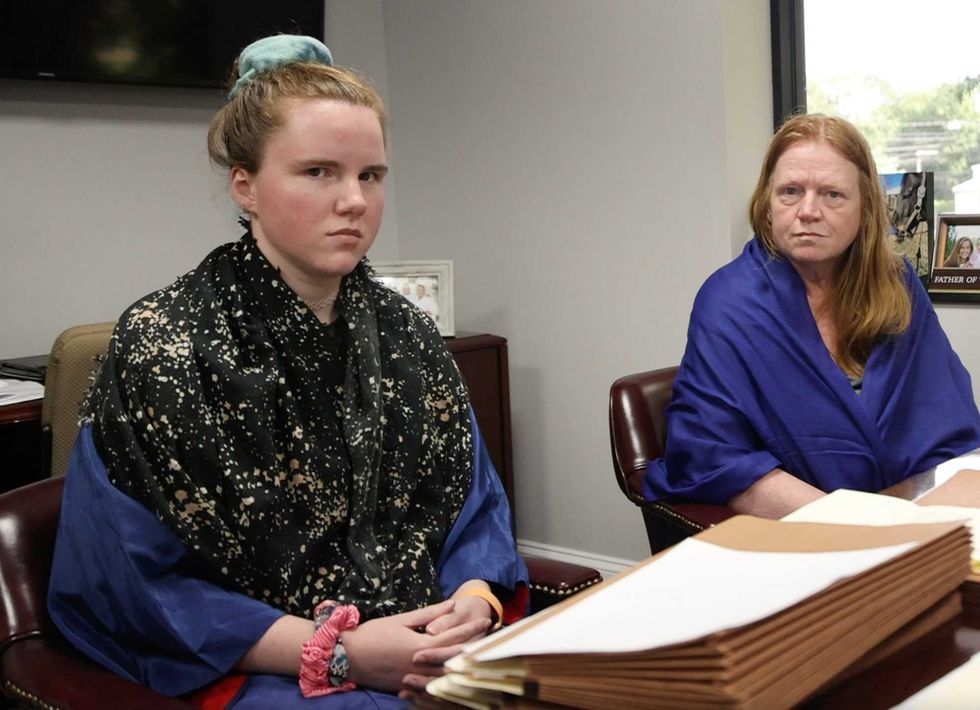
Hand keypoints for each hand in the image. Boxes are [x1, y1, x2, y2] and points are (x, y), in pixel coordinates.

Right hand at [342, 599, 490, 693]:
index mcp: (421, 646)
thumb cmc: (373, 634)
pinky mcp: (406, 687)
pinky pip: (432, 685)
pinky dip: (445, 679)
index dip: (471, 628)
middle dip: (473, 648)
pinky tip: (454, 674)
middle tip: (489, 640)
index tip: (486, 620)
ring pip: (446, 674)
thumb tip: (451, 604)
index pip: (454, 637)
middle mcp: (421, 665)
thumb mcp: (401, 620)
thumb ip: (428, 614)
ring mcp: (414, 679)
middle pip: (454, 658)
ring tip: (478, 656)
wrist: (347, 657)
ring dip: (463, 665)